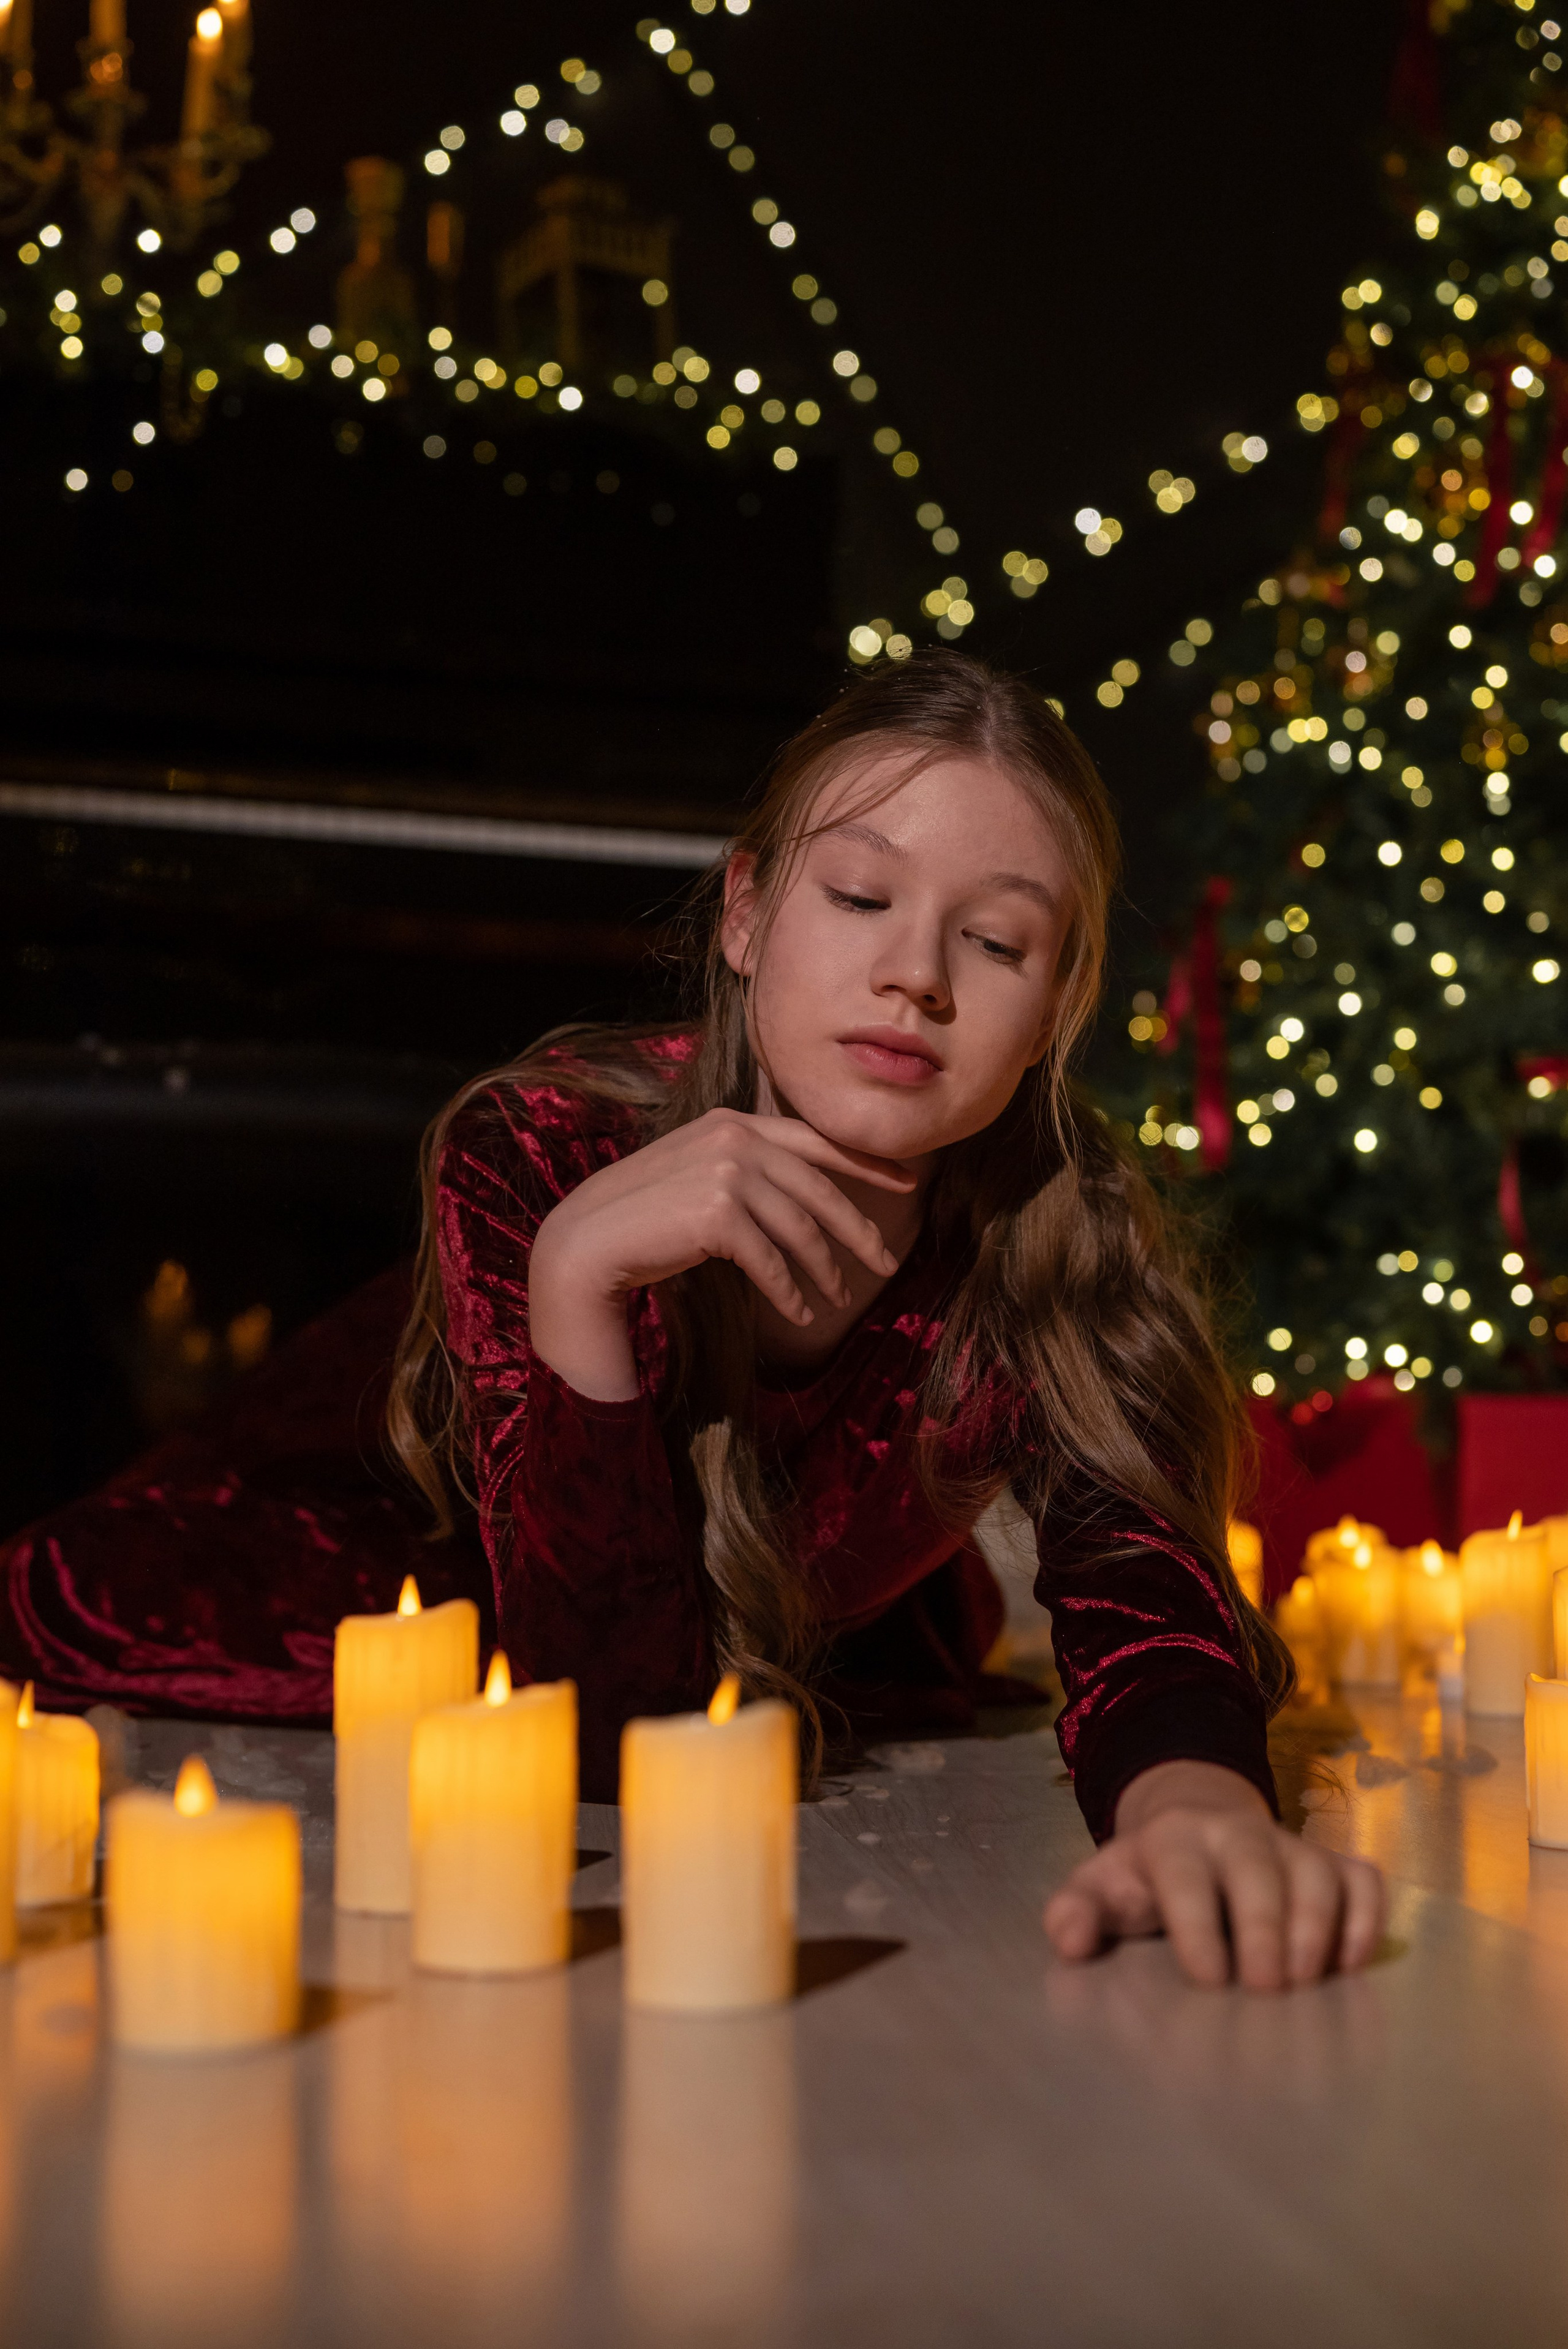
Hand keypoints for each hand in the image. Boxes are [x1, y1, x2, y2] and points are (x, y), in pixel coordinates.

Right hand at [528, 1107, 915, 1399]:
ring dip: (824, 1271)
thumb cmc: (646, 1216)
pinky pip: (772, 1261)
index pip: (814, 1139)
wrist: (589, 1241)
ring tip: (838, 1299)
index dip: (863, 1162)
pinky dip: (790, 1291)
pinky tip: (800, 1313)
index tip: (905, 1179)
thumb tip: (803, 1197)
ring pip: (800, 1230)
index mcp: (734, 1123)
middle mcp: (735, 1140)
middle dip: (859, 1229)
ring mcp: (727, 1173)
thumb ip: (748, 1171)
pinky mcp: (718, 1214)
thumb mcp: (701, 1175)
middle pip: (818, 1189)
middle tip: (887, 1261)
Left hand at [1043, 1759, 1384, 1990]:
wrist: (1193, 1829)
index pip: (1186, 1875)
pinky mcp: (1333, 1864)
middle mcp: (1237, 1833)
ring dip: (1317, 1929)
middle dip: (1264, 1929)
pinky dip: (1366, 1919)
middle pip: (1258, 1869)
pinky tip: (1350, 1964)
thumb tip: (1068, 1942)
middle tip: (1263, 1990)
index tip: (1206, 1980)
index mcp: (1174, 1839)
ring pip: (1317, 1873)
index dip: (1197, 1924)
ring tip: (1304, 1983)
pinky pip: (1363, 1880)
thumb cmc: (1145, 1878)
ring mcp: (1291, 1846)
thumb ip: (1077, 1913)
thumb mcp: (1101, 1888)